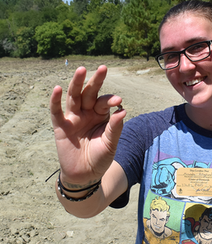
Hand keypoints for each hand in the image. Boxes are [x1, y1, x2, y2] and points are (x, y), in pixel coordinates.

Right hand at [50, 66, 126, 185]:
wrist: (85, 175)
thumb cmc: (100, 157)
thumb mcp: (110, 143)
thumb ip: (115, 128)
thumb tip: (123, 110)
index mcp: (101, 115)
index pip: (105, 102)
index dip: (110, 99)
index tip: (118, 100)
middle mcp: (87, 113)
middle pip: (90, 93)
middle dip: (96, 81)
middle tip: (103, 68)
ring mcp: (73, 118)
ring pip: (74, 97)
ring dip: (77, 83)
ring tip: (81, 70)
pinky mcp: (61, 127)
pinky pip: (56, 112)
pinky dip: (55, 101)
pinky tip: (57, 88)